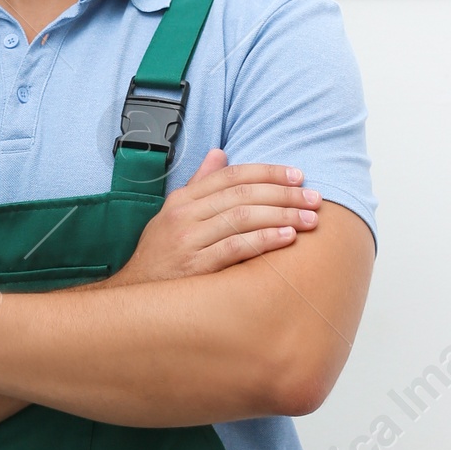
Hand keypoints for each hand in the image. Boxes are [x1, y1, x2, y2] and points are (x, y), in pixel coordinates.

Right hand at [112, 150, 319, 284]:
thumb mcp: (173, 214)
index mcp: (183, 199)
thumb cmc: (162, 255)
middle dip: (284, 194)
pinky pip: (235, 248)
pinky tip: (287, 238)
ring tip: (310, 219)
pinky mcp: (195, 267)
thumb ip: (200, 184)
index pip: (231, 175)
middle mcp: (185, 215)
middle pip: (242, 194)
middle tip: (314, 198)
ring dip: (282, 215)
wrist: (137, 295)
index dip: (267, 172)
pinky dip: (264, 240)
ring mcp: (189, 241)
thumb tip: (220, 154)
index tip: (297, 176)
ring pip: (242, 218)